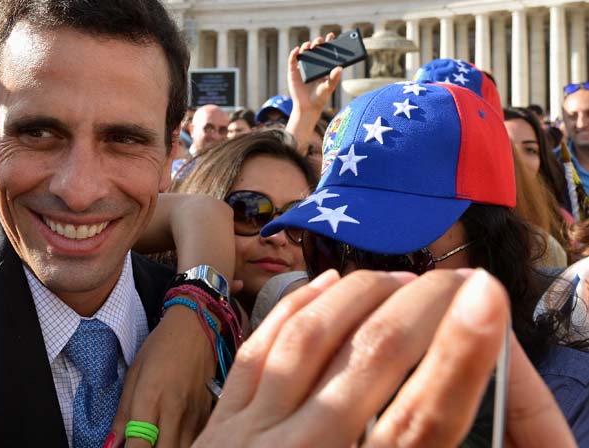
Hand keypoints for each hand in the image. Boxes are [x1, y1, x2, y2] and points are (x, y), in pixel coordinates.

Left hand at [110, 306, 215, 447]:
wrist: (197, 328)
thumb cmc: (162, 346)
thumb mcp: (134, 374)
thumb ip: (123, 413)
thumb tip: (112, 443)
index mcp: (151, 398)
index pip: (138, 446)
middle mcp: (174, 411)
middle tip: (140, 444)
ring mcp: (195, 416)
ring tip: (156, 438)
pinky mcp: (208, 416)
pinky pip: (196, 441)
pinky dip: (183, 444)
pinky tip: (172, 435)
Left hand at [191, 268, 574, 447]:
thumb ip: (408, 443)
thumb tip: (439, 417)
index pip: (423, 423)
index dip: (460, 357)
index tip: (487, 296)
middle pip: (371, 361)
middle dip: (419, 307)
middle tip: (457, 278)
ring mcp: (254, 435)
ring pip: (311, 339)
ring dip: (359, 297)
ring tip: (401, 278)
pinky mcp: (221, 423)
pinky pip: (260, 348)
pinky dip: (298, 308)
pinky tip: (327, 283)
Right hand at [284, 33, 341, 155]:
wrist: (307, 107)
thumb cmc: (320, 97)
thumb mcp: (329, 87)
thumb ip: (334, 78)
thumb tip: (339, 68)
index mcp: (323, 66)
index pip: (326, 52)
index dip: (328, 42)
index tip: (331, 35)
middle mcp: (313, 64)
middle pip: (315, 50)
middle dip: (318, 43)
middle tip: (320, 41)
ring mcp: (302, 67)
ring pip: (303, 52)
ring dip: (306, 47)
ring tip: (310, 46)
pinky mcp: (293, 71)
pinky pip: (292, 60)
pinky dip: (294, 54)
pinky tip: (297, 50)